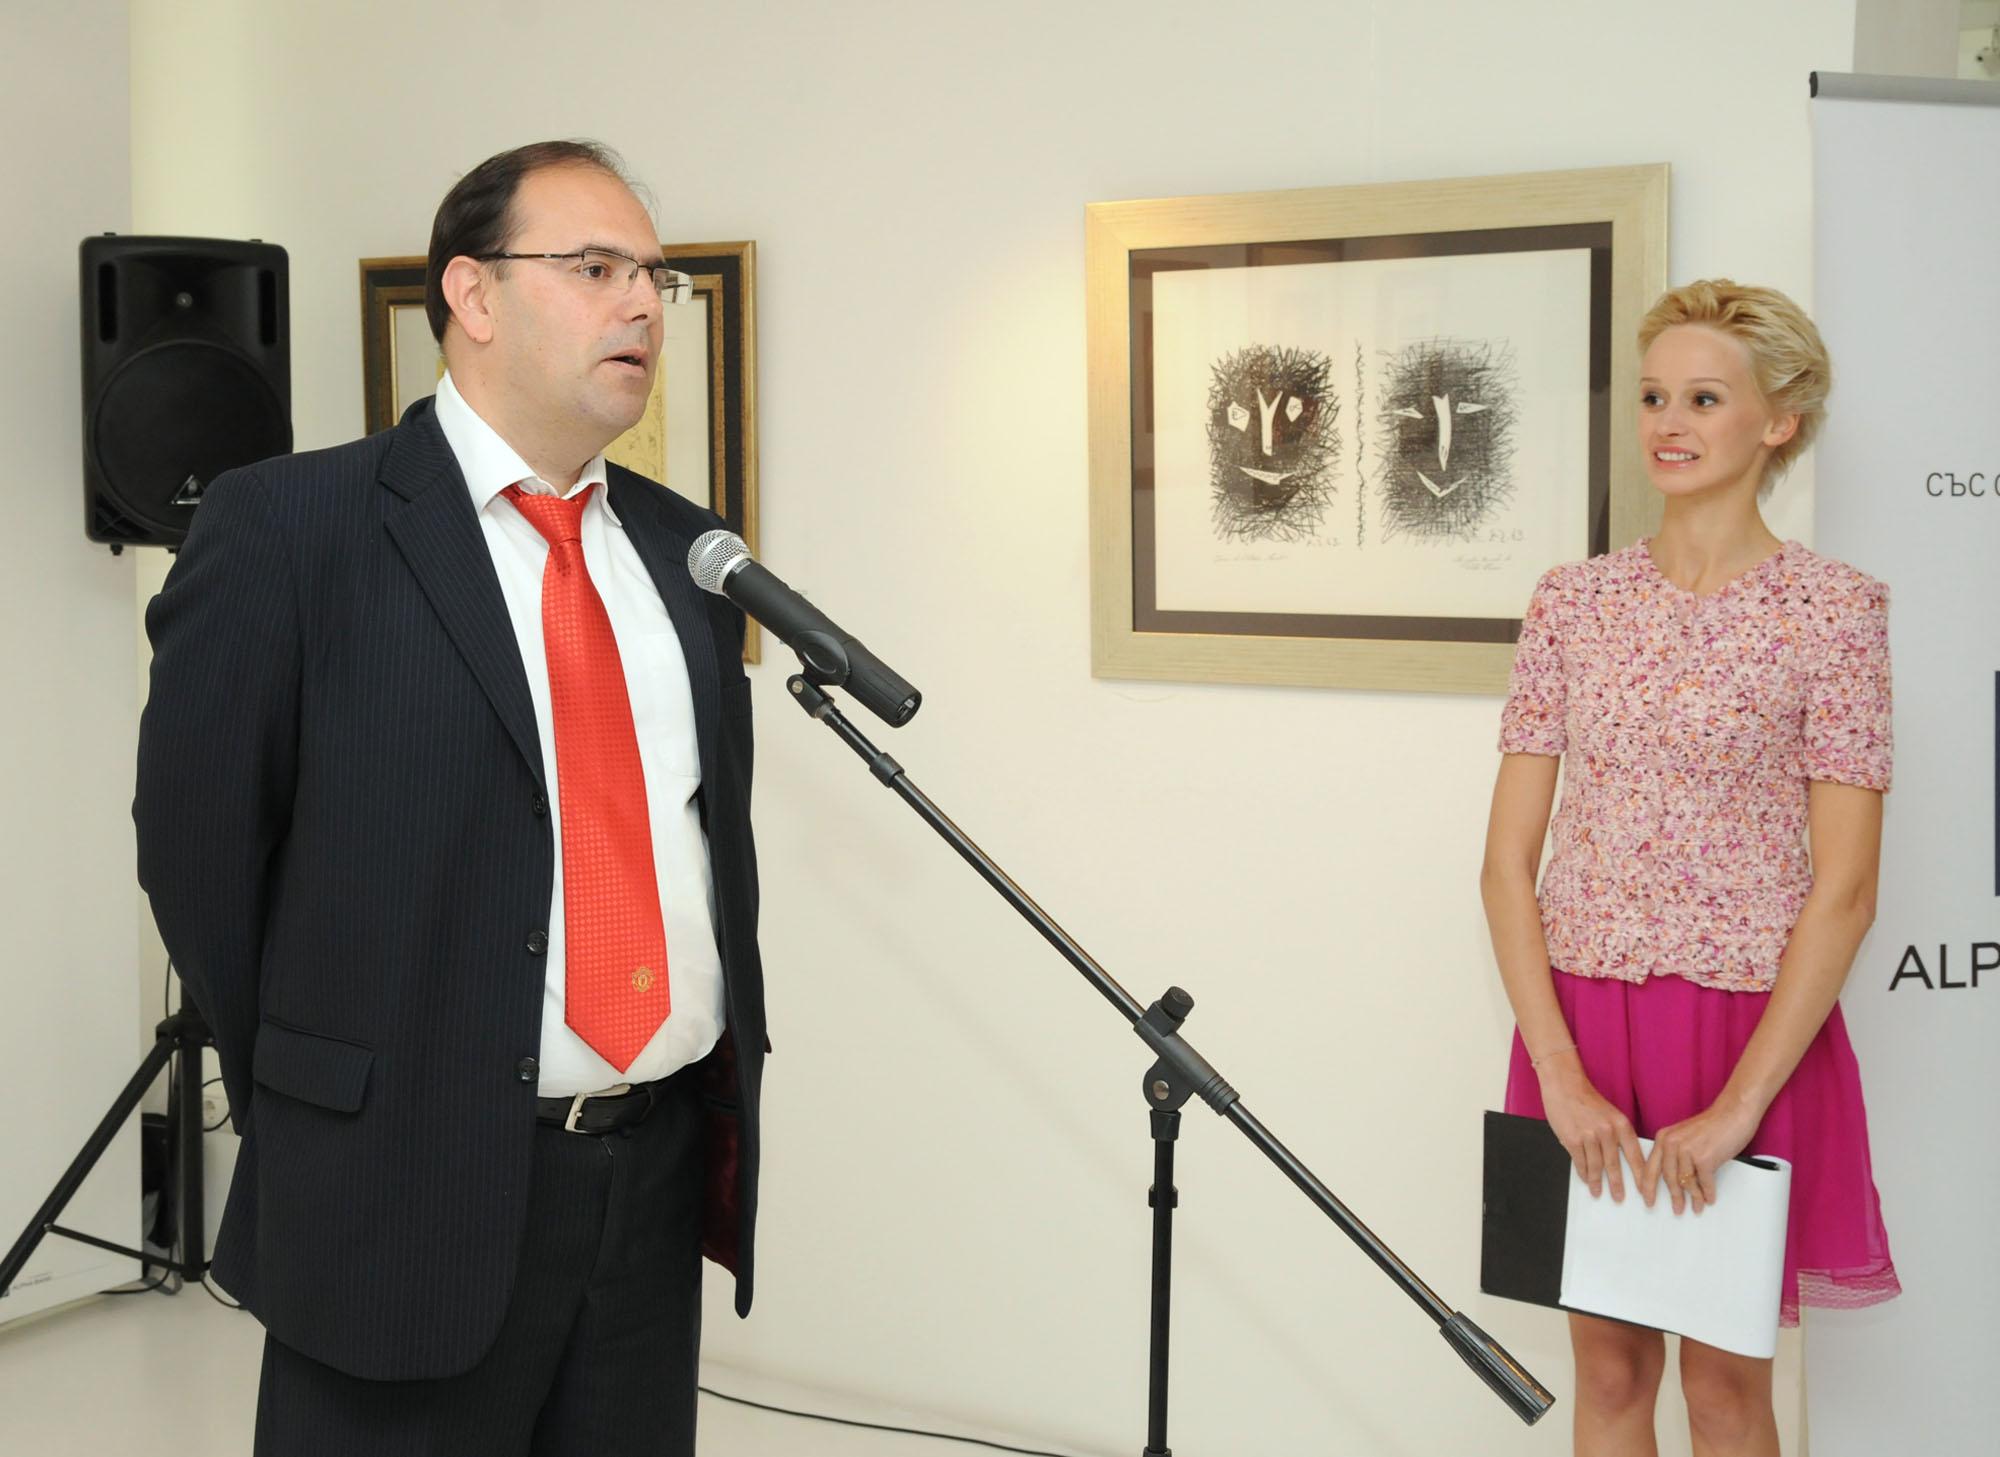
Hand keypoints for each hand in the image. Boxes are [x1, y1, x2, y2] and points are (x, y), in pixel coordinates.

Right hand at [1536, 1054, 1646, 1203]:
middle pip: (1615, 1165)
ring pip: (1596, 1166)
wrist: (1565, 1085)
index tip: (1645, 1191)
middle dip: (1618, 1185)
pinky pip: (1580, 1162)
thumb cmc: (1587, 1100)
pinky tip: (1585, 1180)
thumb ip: (1615, 1136)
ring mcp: (1589, 1136)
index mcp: (1621, 1124)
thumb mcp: (1609, 1115)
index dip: (1640, 1176)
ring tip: (1599, 1193)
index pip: (1635, 1156)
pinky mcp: (1572, 1139)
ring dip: (1597, 1182)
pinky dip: (1583, 1173)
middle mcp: (1608, 1131)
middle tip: (1620, 1199)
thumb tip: (1617, 1162)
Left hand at [1640, 1100, 1760, 1215]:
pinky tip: (1709, 1199)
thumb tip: (1674, 1179)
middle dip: (1673, 1197)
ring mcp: (1688, 1150)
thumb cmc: (1712, 1125)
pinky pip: (1704, 1183)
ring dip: (1693, 1198)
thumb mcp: (1684, 1136)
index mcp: (1664, 1138)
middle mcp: (1672, 1143)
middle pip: (1668, 1178)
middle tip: (1676, 1210)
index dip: (1648, 1186)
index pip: (1650, 1167)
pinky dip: (1707, 1193)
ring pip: (1686, 1182)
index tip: (1647, 1200)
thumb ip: (1675, 1153)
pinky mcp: (1705, 1158)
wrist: (1733, 1113)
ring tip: (1696, 1207)